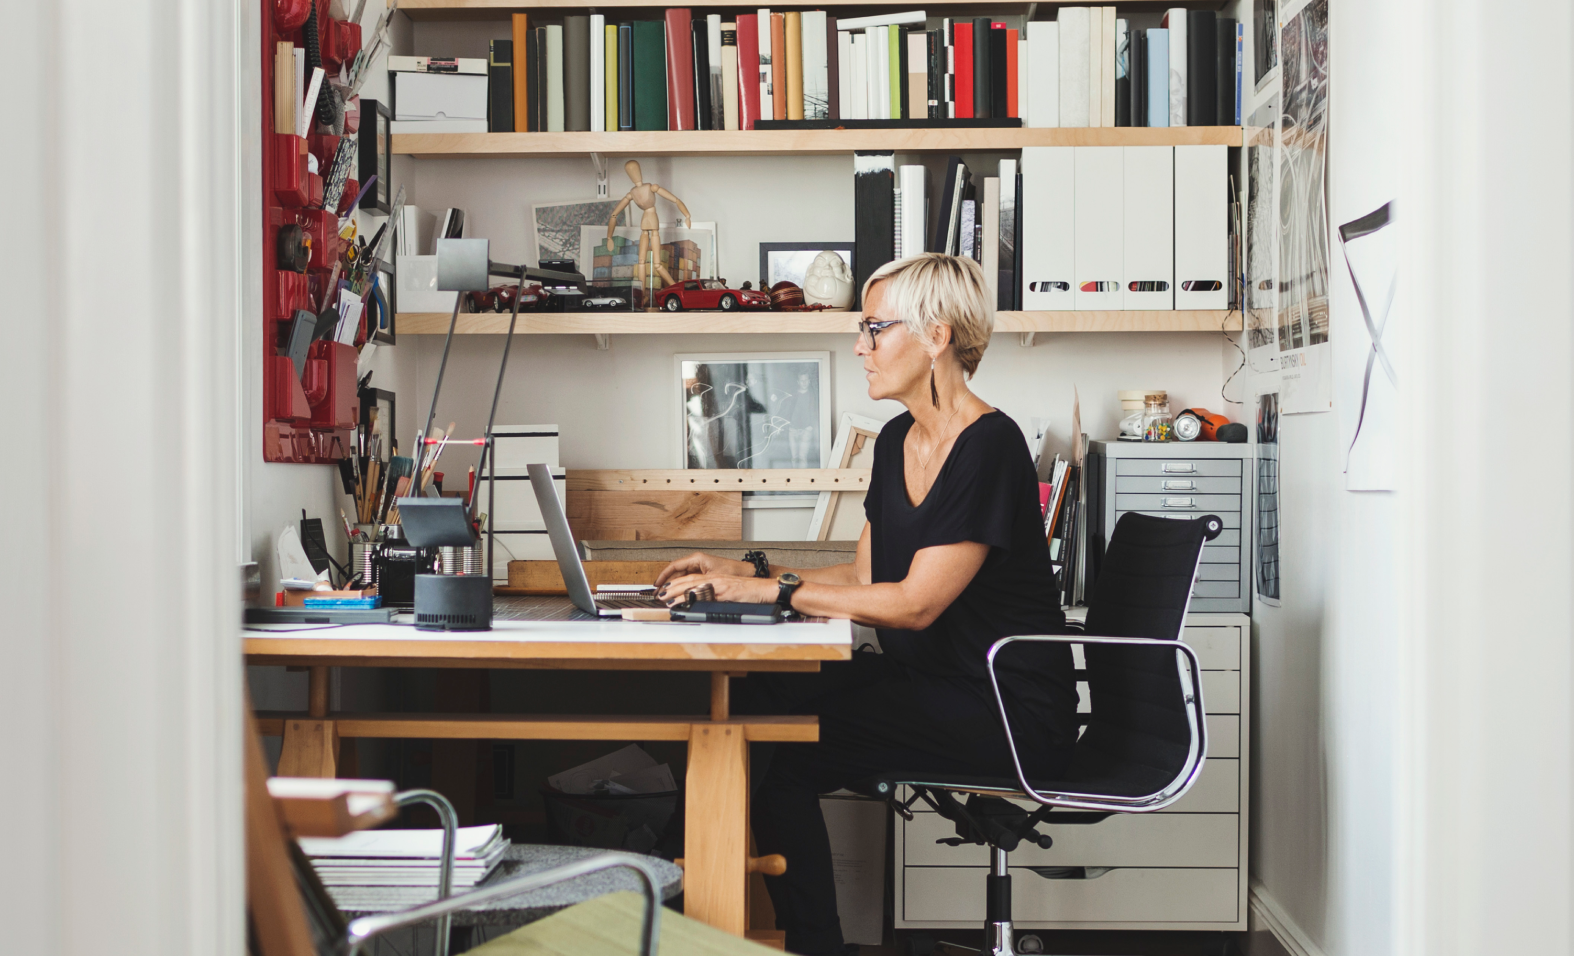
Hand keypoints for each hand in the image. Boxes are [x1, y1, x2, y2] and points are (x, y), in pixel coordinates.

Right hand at [654, 552, 752, 588]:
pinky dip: (681, 586)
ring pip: (681, 576)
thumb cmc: (732, 571)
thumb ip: (698, 583)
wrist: (745, 572)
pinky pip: (688, 579)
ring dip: (673, 585)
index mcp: (697, 559)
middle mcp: (696, 561)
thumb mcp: (713, 577)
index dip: (664, 575)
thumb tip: (684, 591)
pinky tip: (677, 594)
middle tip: (658, 593)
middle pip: (675, 572)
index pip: (674, 566)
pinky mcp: (703, 573)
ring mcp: (699, 567)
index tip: (657, 583)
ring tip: (665, 595)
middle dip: (666, 582)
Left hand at [657, 573, 777, 606]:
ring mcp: (720, 585)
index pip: (692, 578)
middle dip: (672, 587)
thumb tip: (702, 603)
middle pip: (689, 580)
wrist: (766, 589)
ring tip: (665, 598)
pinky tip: (685, 602)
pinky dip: (694, 598)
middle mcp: (716, 579)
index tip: (665, 588)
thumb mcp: (730, 593)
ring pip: (694, 586)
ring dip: (678, 592)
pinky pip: (706, 594)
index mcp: (716, 579)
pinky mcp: (725, 592)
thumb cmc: (751, 593)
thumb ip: (716, 596)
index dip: (677, 582)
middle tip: (659, 594)